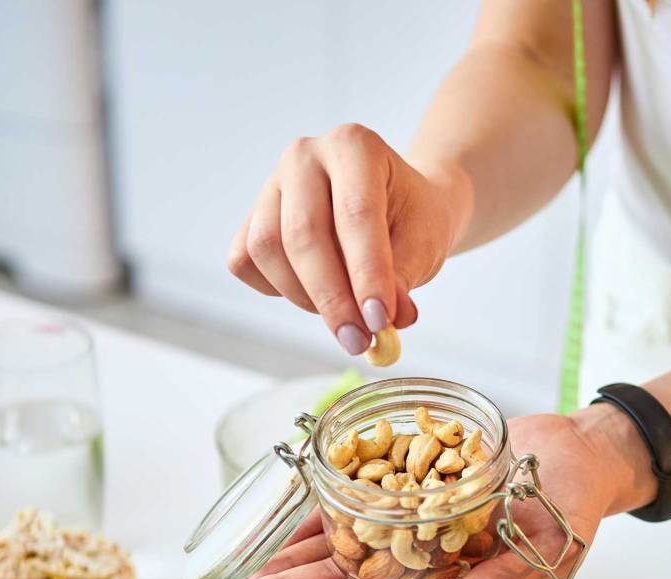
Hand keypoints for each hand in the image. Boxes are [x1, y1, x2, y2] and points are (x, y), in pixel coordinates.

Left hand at [224, 406, 654, 578]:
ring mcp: (409, 522)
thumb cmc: (573, 506)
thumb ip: (506, 577)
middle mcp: (419, 557)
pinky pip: (355, 496)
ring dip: (290, 552)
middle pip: (341, 577)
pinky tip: (282, 511)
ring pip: (339, 541)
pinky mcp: (407, 484)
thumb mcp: (550, 545)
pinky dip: (321, 503)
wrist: (577, 454)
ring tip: (238, 566)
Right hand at [227, 123, 470, 355]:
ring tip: (345, 317)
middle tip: (359, 341)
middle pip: (303, 234)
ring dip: (304, 297)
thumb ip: (405, 278)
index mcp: (354, 146)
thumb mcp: (424, 242)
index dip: (366, 274)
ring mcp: (271, 184)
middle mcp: (305, 155)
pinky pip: (245, 261)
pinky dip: (276, 289)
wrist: (398, 206)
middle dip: (332, 298)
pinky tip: (312, 295)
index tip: (380, 322)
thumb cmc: (412, 219)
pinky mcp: (251, 216)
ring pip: (267, 249)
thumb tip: (389, 321)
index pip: (355, 215)